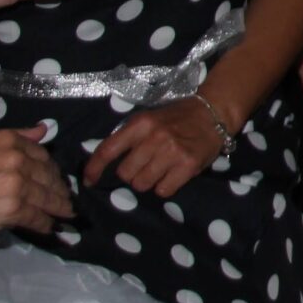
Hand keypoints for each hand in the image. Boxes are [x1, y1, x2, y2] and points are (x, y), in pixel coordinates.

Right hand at [0, 126, 73, 240]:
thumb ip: (12, 138)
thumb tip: (41, 130)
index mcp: (7, 141)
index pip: (41, 155)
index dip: (50, 169)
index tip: (53, 178)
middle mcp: (16, 160)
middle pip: (48, 176)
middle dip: (58, 189)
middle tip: (64, 198)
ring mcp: (16, 185)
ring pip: (47, 197)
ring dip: (58, 207)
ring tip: (64, 213)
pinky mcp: (12, 210)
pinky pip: (37, 217)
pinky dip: (45, 223)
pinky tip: (49, 227)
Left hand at [84, 101, 226, 198]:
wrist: (213, 112)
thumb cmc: (176, 118)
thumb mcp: (149, 120)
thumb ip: (129, 137)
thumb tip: (105, 163)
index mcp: (140, 124)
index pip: (108, 150)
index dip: (94, 168)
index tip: (89, 181)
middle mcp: (154, 137)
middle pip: (125, 173)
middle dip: (132, 174)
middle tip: (145, 166)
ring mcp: (172, 152)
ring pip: (142, 184)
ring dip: (148, 182)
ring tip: (160, 170)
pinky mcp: (188, 165)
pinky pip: (163, 190)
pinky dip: (165, 187)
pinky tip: (172, 175)